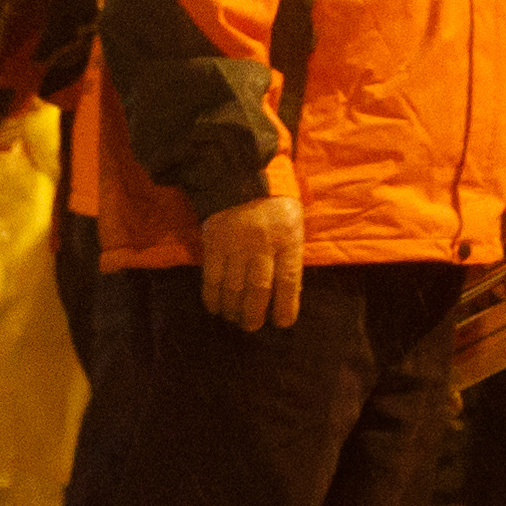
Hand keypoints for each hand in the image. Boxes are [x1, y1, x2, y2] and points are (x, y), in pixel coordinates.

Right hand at [198, 188, 306, 333]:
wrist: (242, 179)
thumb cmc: (276, 206)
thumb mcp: (294, 225)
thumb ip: (291, 254)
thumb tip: (289, 291)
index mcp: (288, 239)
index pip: (288, 279)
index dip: (286, 305)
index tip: (283, 323)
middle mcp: (262, 245)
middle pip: (258, 289)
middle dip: (255, 313)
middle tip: (253, 327)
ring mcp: (236, 245)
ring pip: (233, 287)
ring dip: (233, 309)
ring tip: (234, 319)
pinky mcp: (214, 245)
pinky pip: (211, 277)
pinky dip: (212, 296)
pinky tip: (215, 307)